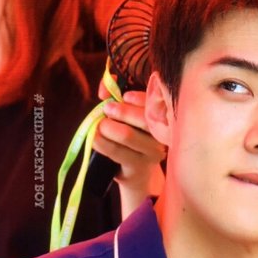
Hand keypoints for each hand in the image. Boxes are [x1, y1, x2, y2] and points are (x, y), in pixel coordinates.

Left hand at [93, 82, 165, 215]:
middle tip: (106, 109)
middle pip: (142, 119)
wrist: (137, 174)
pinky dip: (101, 142)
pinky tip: (95, 138)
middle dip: (121, 111)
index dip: (139, 98)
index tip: (125, 96)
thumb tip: (105, 84)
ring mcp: (151, 153)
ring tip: (98, 126)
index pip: (156, 105)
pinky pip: (116, 151)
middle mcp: (161, 136)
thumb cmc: (131, 139)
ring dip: (108, 127)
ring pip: (127, 135)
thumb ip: (114, 97)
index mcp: (162, 120)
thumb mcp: (125, 117)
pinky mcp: (137, 167)